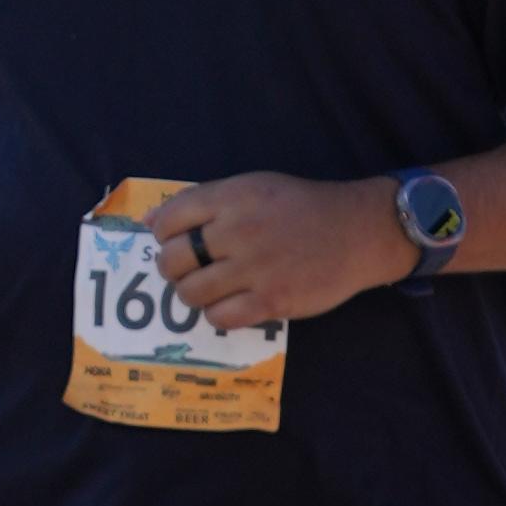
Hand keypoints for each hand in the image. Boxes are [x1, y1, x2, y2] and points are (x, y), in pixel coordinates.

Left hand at [149, 173, 410, 332]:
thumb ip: (202, 201)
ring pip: (191, 293)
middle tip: (189, 269)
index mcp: (233, 197)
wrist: (357, 232)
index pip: (168, 220)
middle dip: (172, 268)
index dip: (162, 234)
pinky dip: (217, 314)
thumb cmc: (301, 207)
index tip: (174, 241)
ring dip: (192, 294)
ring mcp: (255, 268)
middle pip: (173, 260)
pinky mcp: (272, 301)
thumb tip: (148, 220)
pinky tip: (231, 304)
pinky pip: (220, 318)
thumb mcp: (252, 187)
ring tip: (209, 288)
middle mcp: (239, 231)